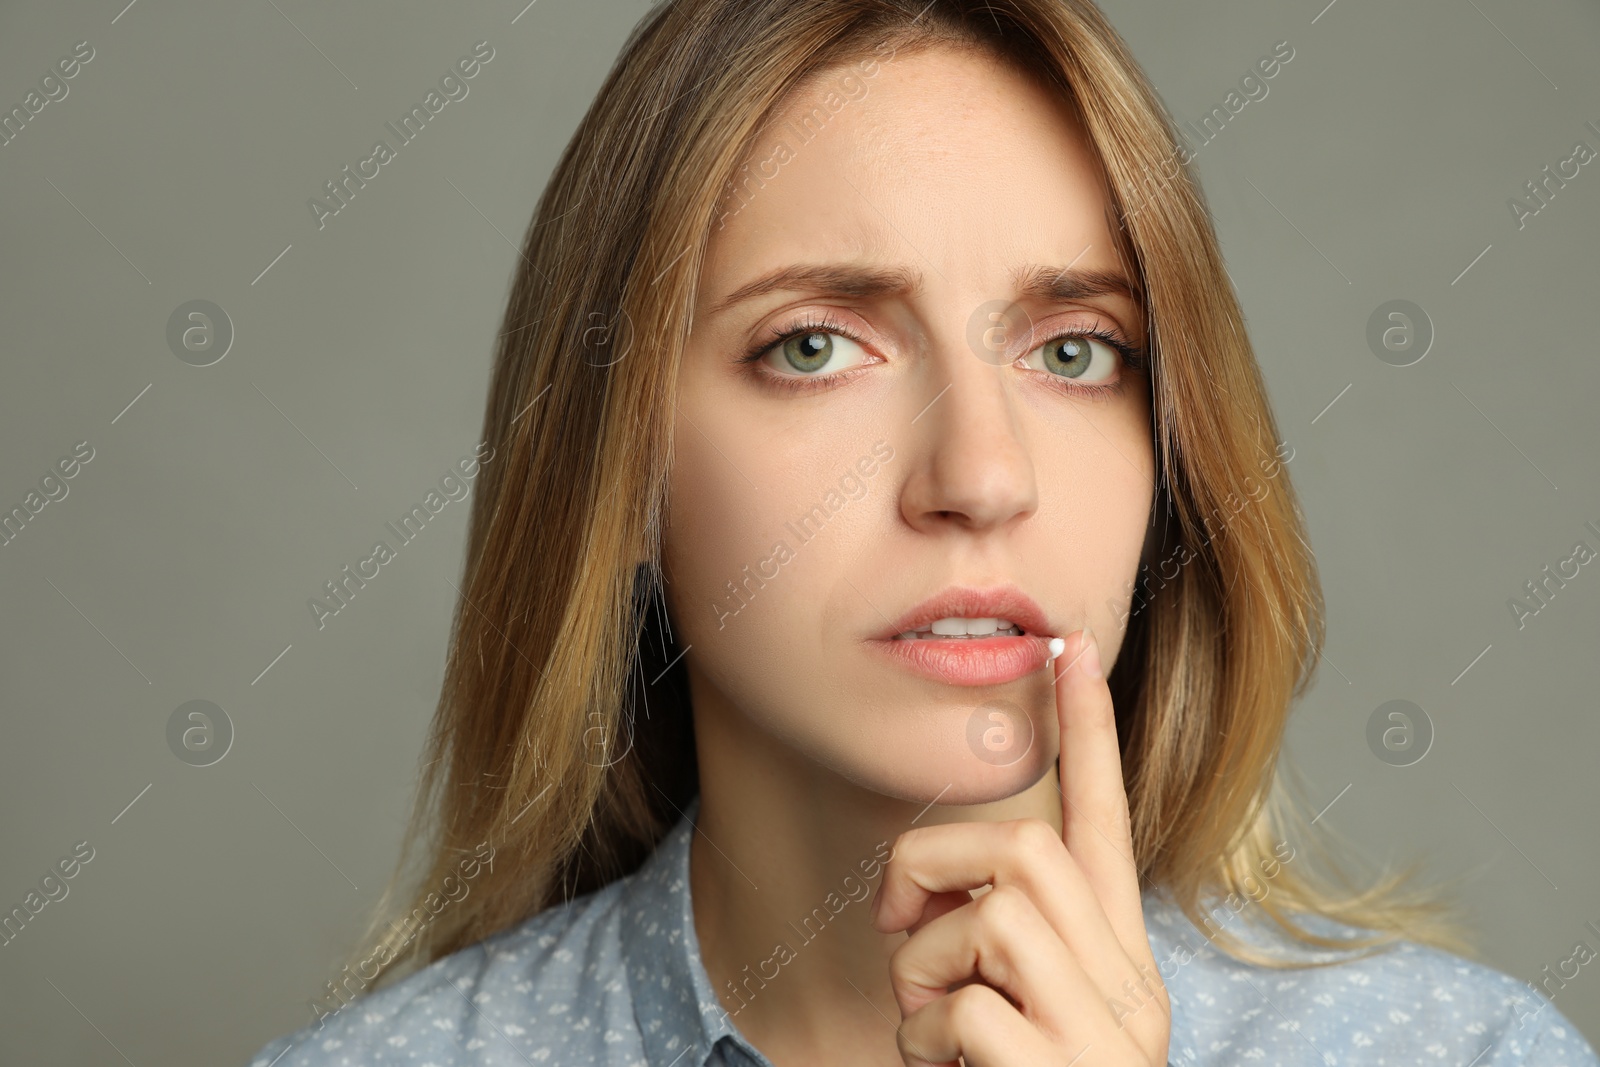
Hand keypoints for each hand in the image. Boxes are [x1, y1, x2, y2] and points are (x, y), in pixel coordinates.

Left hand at [869, 628, 1170, 1065]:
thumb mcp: (1019, 1014)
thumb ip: (999, 944)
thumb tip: (926, 895)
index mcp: (1112, 959)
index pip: (1105, 819)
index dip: (1088, 730)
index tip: (1070, 643)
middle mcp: (1126, 986)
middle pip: (1025, 849)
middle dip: (934, 865)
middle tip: (898, 925)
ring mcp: (1106, 1036)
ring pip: (992, 916)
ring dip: (924, 967)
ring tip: (930, 1029)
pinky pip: (965, 1008)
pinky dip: (922, 1039)